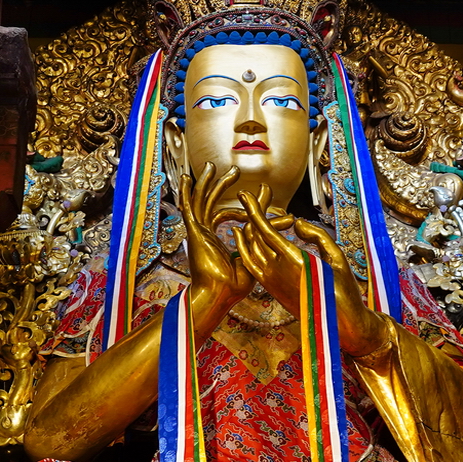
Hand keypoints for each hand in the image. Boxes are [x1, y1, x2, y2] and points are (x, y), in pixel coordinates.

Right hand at [179, 163, 251, 324]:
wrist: (220, 295)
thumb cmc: (234, 285)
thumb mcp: (254, 253)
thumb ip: (260, 235)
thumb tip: (277, 222)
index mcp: (218, 242)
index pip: (232, 216)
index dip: (247, 206)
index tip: (263, 194)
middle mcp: (207, 235)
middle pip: (214, 203)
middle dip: (224, 186)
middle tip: (235, 172)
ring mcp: (199, 233)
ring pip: (201, 201)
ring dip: (207, 183)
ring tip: (213, 166)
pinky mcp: (194, 232)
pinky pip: (188, 208)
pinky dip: (186, 192)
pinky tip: (185, 178)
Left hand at [232, 188, 389, 355]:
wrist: (338, 325)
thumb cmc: (343, 289)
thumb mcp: (337, 257)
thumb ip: (316, 235)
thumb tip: (296, 223)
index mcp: (293, 260)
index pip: (265, 230)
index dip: (253, 210)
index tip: (245, 194)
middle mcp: (277, 270)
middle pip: (254, 236)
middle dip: (251, 215)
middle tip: (252, 197)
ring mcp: (271, 281)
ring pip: (249, 249)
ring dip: (247, 230)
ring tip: (248, 213)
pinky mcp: (270, 289)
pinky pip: (250, 264)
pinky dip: (243, 247)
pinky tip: (241, 236)